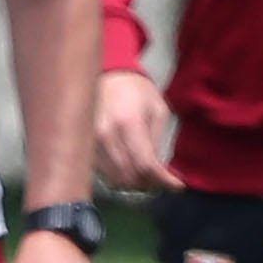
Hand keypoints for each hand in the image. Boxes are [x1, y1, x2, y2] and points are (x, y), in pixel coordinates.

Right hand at [93, 69, 178, 192]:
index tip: (177, 186)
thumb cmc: (137, 90)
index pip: (145, 164)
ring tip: (147, 175)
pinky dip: (120, 177)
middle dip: (149, 184)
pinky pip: (104, 174)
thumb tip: (158, 172)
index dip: (163, 181)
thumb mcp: (157, 110)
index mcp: (128, 123)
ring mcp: (92, 143)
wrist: (108, 76)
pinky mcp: (85, 147)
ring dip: (134, 183)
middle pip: (129, 177)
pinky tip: (130, 168)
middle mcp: (106, 135)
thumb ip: (157, 142)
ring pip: (115, 180)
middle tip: (161, 179)